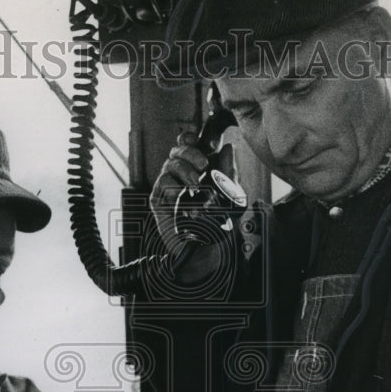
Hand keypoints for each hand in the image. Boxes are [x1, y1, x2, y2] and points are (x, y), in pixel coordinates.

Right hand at [149, 133, 237, 281]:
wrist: (206, 252)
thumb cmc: (219, 227)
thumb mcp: (231, 196)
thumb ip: (229, 172)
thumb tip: (227, 147)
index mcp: (198, 172)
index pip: (189, 146)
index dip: (191, 139)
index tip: (199, 140)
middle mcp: (182, 177)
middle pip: (178, 149)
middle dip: (191, 153)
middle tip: (203, 166)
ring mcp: (169, 189)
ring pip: (170, 164)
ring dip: (186, 172)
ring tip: (196, 189)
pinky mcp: (159, 202)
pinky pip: (163, 184)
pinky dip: (175, 189)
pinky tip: (183, 200)